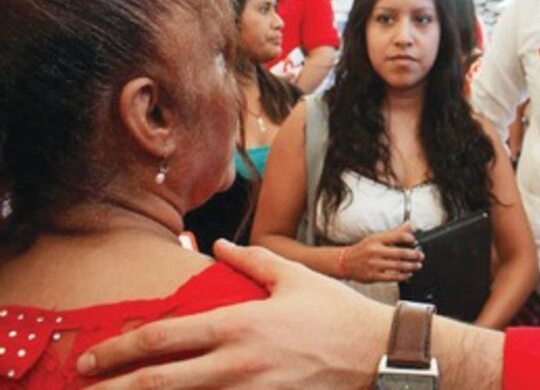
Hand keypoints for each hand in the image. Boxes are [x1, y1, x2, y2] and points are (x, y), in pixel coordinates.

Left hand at [77, 240, 393, 388]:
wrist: (375, 353)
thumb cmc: (335, 312)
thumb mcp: (294, 277)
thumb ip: (251, 261)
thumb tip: (217, 245)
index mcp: (239, 324)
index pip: (166, 338)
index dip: (121, 349)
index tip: (90, 358)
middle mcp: (237, 363)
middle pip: (160, 381)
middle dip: (114, 388)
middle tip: (81, 389)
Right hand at [341, 222, 423, 282]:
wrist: (345, 262)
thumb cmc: (363, 249)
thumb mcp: (376, 237)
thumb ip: (394, 233)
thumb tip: (410, 225)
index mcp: (376, 239)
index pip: (396, 236)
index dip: (409, 238)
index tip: (415, 240)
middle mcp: (375, 251)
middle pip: (400, 253)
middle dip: (413, 255)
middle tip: (420, 256)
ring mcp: (374, 264)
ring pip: (397, 266)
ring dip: (411, 266)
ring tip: (417, 265)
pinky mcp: (373, 276)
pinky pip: (391, 277)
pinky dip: (402, 276)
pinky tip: (408, 274)